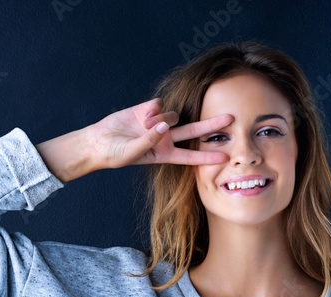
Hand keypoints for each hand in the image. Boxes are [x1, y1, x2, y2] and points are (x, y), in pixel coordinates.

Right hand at [84, 97, 234, 170]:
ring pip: (173, 115)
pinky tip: (141, 116)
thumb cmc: (115, 154)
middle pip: (194, 131)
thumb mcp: (133, 152)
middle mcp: (166, 138)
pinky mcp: (149, 109)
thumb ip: (149, 140)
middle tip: (231, 118)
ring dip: (161, 119)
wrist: (99, 141)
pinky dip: (152, 109)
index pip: (190, 156)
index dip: (207, 157)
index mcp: (165, 154)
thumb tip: (163, 126)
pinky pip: (160, 104)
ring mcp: (159, 123)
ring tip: (145, 125)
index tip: (224, 157)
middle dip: (212, 125)